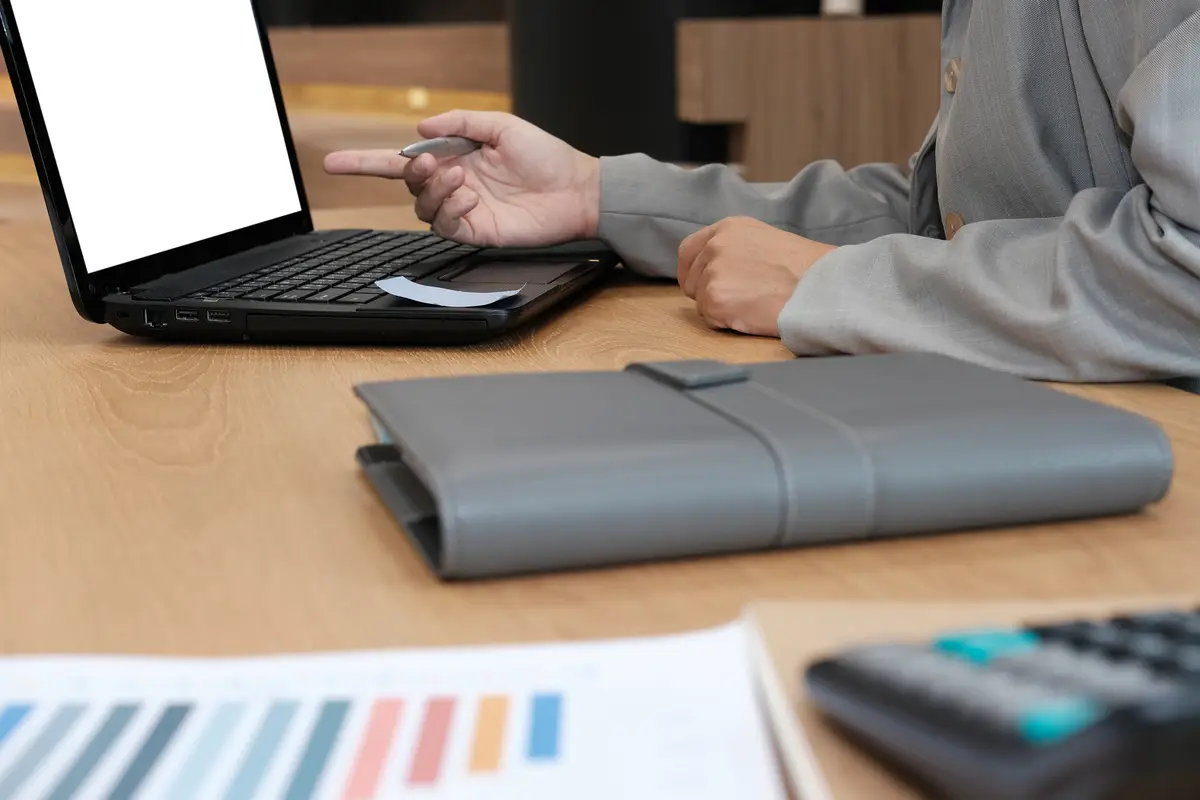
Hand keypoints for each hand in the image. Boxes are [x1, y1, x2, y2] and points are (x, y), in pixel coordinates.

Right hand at [323, 111, 599, 246]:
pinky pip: (445, 226)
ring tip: (460, 179)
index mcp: (455, 157)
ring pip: (422, 207)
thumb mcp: (502, 125)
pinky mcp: (476, 232)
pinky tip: (469, 197)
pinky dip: (450, 209)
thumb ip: (460, 123)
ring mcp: (464, 210)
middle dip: (413, 172)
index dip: (365, 163)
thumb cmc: (546, 156)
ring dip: (434, 190)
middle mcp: (455, 185)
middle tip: (434, 163)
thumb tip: (419, 128)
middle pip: (408, 184)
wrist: (576, 190)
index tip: (333, 163)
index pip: (402, 161)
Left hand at [677, 217, 836, 336]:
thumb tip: (715, 269)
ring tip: (754, 304)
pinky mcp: (715, 299)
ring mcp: (713, 272)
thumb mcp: (763, 240)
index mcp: (727, 228)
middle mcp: (715, 246)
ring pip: (701, 301)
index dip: (693, 271)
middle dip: (708, 293)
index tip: (701, 284)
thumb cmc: (804, 268)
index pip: (688, 250)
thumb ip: (734, 250)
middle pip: (692, 279)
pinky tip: (751, 314)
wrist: (820, 285)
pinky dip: (726, 323)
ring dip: (720, 309)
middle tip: (740, 299)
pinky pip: (710, 319)